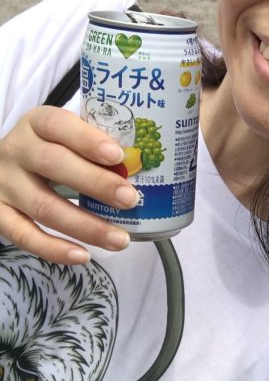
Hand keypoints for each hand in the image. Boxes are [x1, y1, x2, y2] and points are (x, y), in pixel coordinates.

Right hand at [0, 107, 139, 263]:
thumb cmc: (48, 150)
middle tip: (130, 199)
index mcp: (36, 124)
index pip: (59, 125)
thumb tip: (143, 168)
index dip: (88, 140)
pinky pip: (24, 236)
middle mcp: (16, 150)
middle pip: (53, 164)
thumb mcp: (65, 138)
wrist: (1, 167)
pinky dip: (54, 249)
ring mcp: (4, 185)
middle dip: (96, 183)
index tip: (118, 156)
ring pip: (43, 207)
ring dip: (86, 226)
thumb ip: (94, 147)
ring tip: (120, 239)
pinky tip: (83, 256)